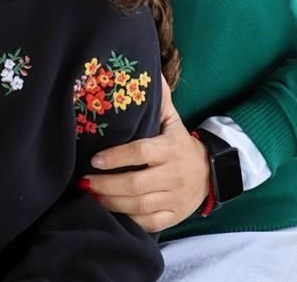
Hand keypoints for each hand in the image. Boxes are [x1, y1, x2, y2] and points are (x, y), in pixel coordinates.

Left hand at [82, 78, 208, 232]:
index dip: (116, 157)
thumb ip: (160, 99)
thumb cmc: (180, 143)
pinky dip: (129, 220)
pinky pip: (149, 223)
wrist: (212, 172)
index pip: (140, 152)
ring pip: (139, 206)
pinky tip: (111, 213)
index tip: (94, 159)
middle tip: (84, 181)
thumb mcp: (173, 120)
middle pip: (135, 183)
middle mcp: (173, 174)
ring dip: (111, 203)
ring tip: (91, 195)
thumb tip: (151, 72)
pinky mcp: (174, 216)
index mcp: (170, 148)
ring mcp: (174, 198)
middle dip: (106, 184)